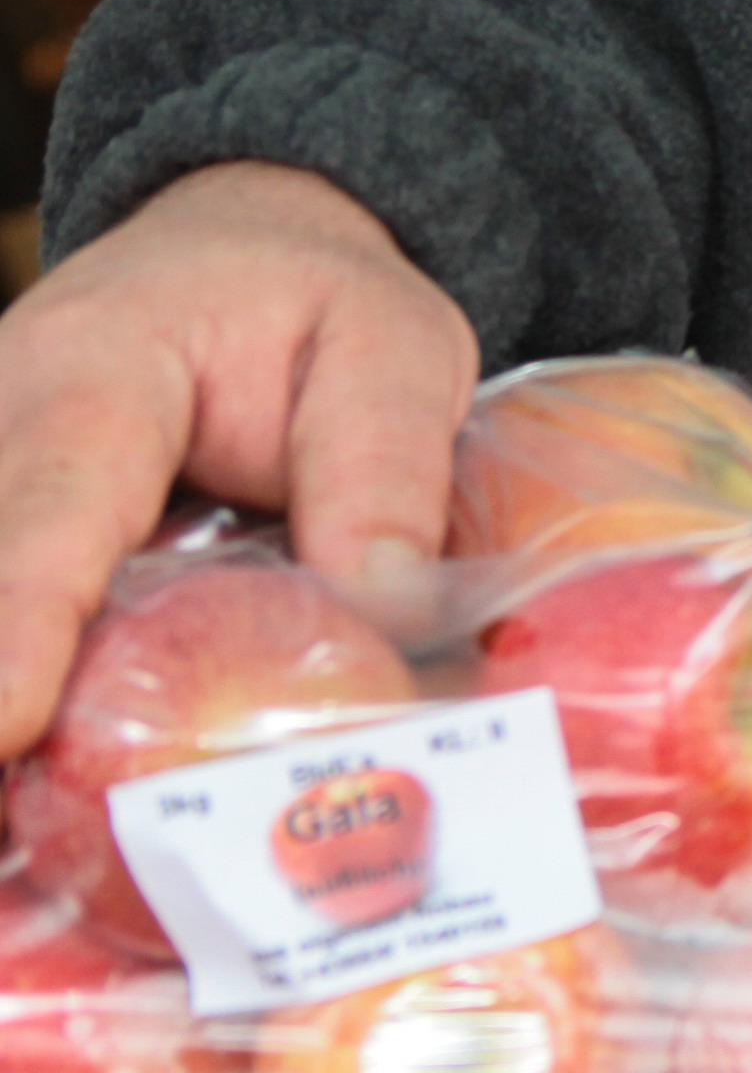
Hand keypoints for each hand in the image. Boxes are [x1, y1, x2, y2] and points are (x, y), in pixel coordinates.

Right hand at [0, 163, 474, 755]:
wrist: (238, 252)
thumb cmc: (315, 308)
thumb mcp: (392, 351)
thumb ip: (383, 469)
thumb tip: (380, 601)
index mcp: (97, 371)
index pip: (50, 503)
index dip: (20, 621)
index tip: (5, 720)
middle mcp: (0, 427)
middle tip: (17, 796)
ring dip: (3, 706)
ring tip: (27, 821)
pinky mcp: (2, 532)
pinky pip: (6, 595)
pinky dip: (21, 682)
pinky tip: (36, 793)